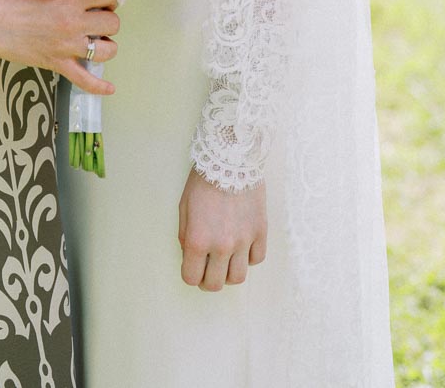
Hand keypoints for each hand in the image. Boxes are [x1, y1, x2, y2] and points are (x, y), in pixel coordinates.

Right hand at [0, 0, 119, 93]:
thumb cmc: (10, 2)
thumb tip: (82, 0)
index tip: (102, 1)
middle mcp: (74, 23)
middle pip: (112, 24)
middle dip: (108, 22)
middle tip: (97, 21)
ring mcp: (66, 46)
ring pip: (107, 51)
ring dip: (106, 46)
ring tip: (97, 42)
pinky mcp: (56, 64)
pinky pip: (85, 80)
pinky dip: (100, 86)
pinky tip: (110, 88)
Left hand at [177, 167, 266, 291]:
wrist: (230, 159)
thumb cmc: (203, 181)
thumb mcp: (183, 207)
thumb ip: (185, 235)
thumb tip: (190, 255)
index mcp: (197, 240)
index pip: (191, 278)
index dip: (190, 275)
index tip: (193, 268)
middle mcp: (221, 246)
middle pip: (215, 284)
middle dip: (208, 279)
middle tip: (208, 267)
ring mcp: (243, 241)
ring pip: (238, 278)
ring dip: (229, 272)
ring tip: (225, 259)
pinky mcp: (260, 232)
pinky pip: (256, 259)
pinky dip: (248, 258)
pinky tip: (242, 246)